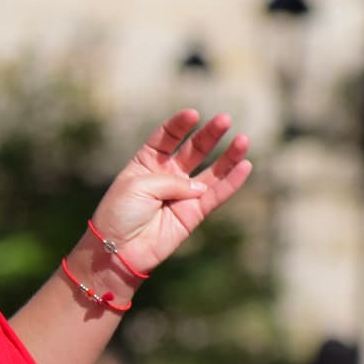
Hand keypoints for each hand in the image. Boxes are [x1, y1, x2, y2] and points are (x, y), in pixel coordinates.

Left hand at [91, 111, 251, 276]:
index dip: (180, 125)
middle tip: (225, 119)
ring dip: (227, 156)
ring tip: (243, 140)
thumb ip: (172, 181)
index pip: (167, 137)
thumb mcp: (140, 185)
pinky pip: (216, 196)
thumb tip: (198, 187)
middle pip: (193, 150)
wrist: (118, 250)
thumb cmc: (120, 213)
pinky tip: (245, 166)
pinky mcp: (193, 215)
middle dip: (209, 135)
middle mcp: (167, 176)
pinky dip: (231, 183)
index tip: (193, 114)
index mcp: (146, 163)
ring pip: (210, 172)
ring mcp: (182, 195)